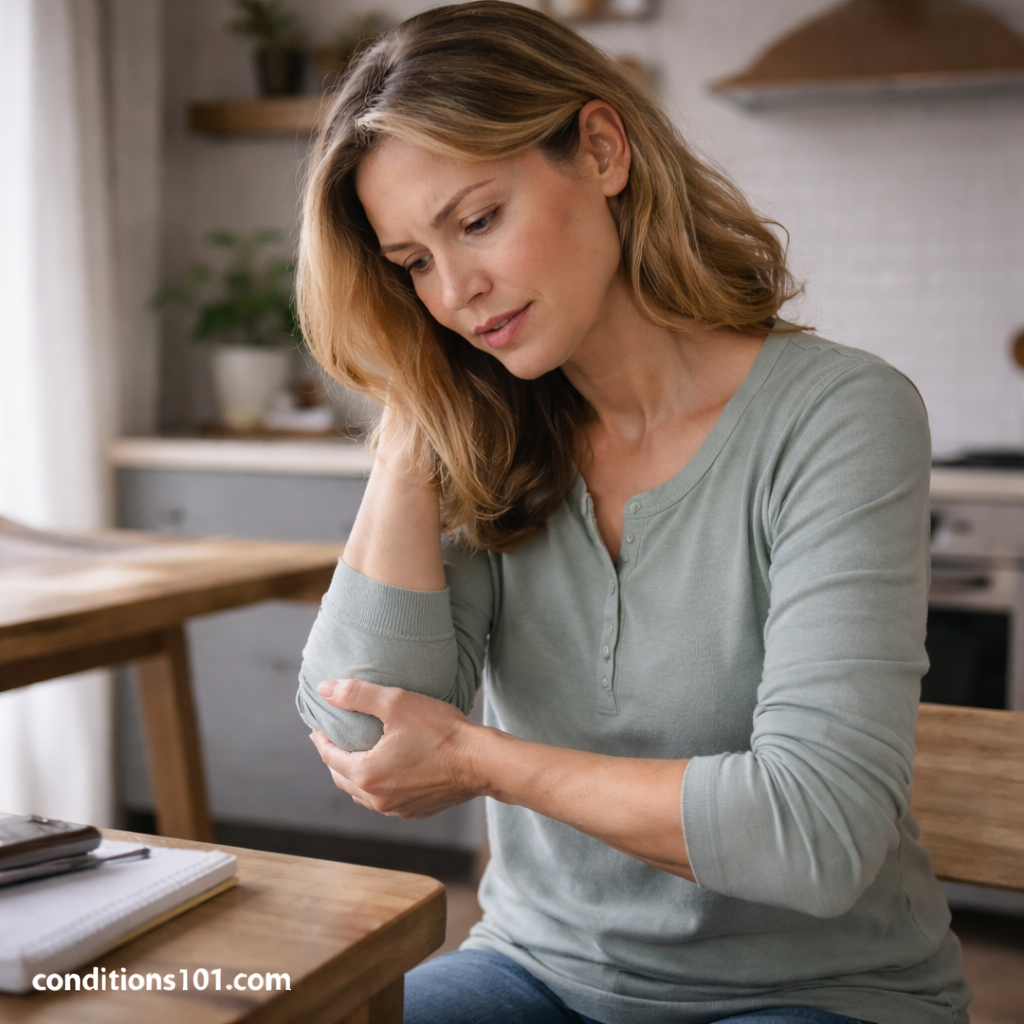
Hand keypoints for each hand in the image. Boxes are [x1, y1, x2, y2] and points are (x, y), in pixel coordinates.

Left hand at [309, 678, 480, 818]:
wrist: (481, 762)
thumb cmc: (440, 731)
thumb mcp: (396, 703)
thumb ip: (357, 695)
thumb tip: (325, 690)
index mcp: (366, 774)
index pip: (329, 757)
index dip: (320, 740)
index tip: (317, 727)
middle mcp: (377, 799)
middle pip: (342, 779)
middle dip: (333, 759)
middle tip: (332, 741)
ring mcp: (398, 809)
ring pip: (363, 794)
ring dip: (354, 775)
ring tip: (356, 756)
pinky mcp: (417, 811)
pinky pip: (386, 800)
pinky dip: (378, 785)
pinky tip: (387, 771)